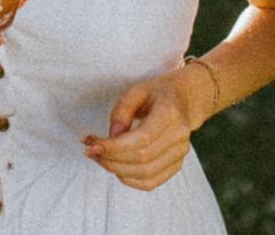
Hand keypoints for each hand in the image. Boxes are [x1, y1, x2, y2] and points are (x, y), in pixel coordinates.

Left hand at [82, 66, 208, 190]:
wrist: (184, 100)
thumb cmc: (156, 94)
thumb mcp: (135, 91)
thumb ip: (121, 111)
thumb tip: (113, 138)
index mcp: (170, 113)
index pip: (142, 139)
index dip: (115, 147)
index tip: (92, 146)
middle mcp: (179, 136)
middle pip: (141, 159)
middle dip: (110, 159)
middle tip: (90, 150)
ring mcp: (180, 153)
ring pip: (145, 174)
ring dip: (116, 170)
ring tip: (99, 157)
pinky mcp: (176, 165)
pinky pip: (150, 183)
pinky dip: (129, 179)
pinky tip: (115, 167)